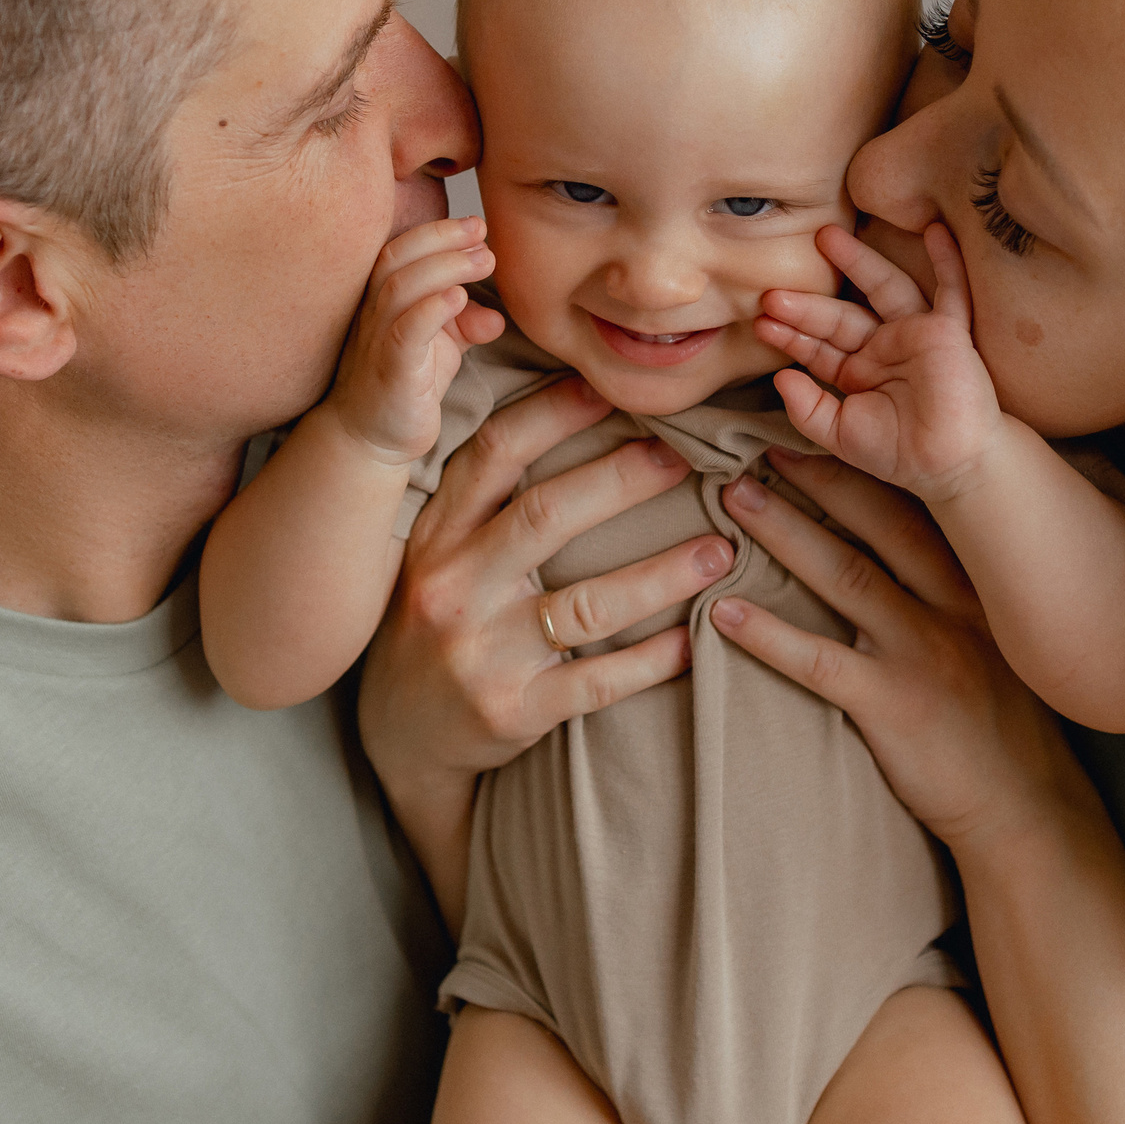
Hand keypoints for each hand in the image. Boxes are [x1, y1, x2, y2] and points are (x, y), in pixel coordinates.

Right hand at [322, 217, 504, 463]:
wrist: (369, 439)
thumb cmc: (404, 384)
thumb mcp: (442, 347)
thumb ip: (466, 323)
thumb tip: (497, 315)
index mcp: (383, 299)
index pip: (402, 248)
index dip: (438, 231)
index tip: (477, 226)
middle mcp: (373, 313)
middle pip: (397, 257)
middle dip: (442, 237)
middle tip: (482, 231)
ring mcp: (377, 341)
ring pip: (400, 288)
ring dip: (445, 267)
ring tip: (483, 260)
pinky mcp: (391, 373)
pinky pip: (405, 333)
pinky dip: (432, 310)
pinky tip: (460, 299)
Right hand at [359, 375, 731, 922]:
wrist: (401, 736)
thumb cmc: (441, 621)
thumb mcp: (439, 552)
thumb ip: (489, 498)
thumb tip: (575, 410)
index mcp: (437, 534)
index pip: (493, 455)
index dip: (553, 413)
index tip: (612, 387)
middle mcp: (452, 586)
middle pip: (546, 516)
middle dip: (624, 479)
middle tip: (688, 456)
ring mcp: (481, 652)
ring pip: (586, 603)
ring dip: (663, 574)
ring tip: (722, 550)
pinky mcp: (512, 711)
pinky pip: (598, 680)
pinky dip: (654, 659)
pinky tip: (696, 639)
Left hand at [709, 450, 1087, 853]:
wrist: (1025, 804)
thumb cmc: (1000, 716)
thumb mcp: (992, 633)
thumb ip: (951, 584)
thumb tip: (895, 533)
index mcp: (975, 579)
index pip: (916, 503)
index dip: (863, 463)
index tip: (817, 430)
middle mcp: (955, 602)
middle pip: (877, 521)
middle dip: (817, 478)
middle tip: (759, 446)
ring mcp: (925, 652)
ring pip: (845, 576)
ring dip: (784, 534)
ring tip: (734, 501)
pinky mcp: (896, 705)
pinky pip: (821, 661)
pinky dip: (768, 635)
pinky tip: (722, 614)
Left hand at [755, 223, 1002, 503]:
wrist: (949, 465)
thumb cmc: (898, 454)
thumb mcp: (840, 434)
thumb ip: (807, 409)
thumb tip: (780, 379)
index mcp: (858, 372)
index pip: (819, 346)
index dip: (791, 334)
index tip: (761, 322)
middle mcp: (884, 347)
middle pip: (842, 316)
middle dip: (808, 304)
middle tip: (773, 290)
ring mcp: (916, 334)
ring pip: (885, 288)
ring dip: (859, 261)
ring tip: (827, 235)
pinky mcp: (949, 332)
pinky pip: (951, 291)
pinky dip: (947, 262)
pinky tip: (936, 230)